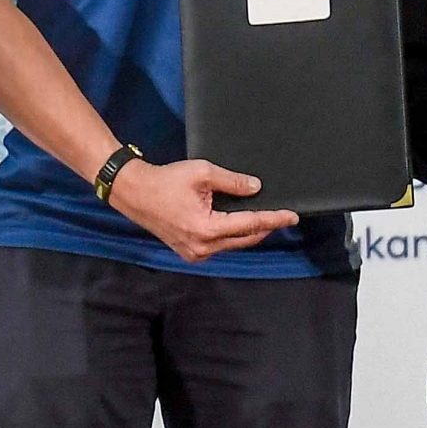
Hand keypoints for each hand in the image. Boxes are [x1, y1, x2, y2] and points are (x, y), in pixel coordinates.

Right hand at [108, 157, 299, 261]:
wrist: (133, 192)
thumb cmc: (165, 181)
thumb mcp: (202, 174)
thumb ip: (232, 182)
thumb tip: (255, 188)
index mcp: (207, 229)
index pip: (251, 225)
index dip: (274, 219)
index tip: (292, 216)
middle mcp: (203, 247)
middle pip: (245, 239)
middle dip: (265, 227)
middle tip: (282, 216)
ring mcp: (195, 253)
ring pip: (232, 245)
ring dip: (248, 232)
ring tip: (264, 218)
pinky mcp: (189, 252)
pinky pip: (218, 246)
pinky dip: (231, 236)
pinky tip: (239, 224)